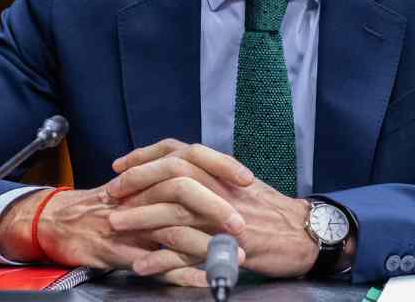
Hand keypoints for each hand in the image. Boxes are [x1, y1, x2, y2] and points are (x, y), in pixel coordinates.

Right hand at [0, 184, 239, 286]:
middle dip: (217, 206)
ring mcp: (130, 222)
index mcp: (151, 174)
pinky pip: (154, 262)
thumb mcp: (143, 187)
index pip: (190, 158)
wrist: (61, 222)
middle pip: (183, 188)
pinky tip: (203, 281)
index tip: (247, 179)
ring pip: (171, 228)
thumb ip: (176, 183)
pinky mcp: (119, 250)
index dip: (221, 165)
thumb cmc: (108, 206)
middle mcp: (141, 193)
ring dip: (206, 244)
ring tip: (232, 256)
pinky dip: (181, 273)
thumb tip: (217, 184)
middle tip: (242, 224)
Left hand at [104, 139, 319, 282]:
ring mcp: (224, 214)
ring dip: (141, 217)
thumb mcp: (237, 184)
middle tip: (111, 194)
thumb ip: (208, 176)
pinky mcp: (228, 244)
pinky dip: (161, 257)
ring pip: (174, 210)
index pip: (176, 151)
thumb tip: (176, 174)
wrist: (303, 233)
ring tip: (116, 225)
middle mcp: (220, 186)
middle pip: (170, 173)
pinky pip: (187, 250)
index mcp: (221, 170)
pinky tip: (142, 264)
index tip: (119, 165)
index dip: (144, 156)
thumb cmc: (270, 211)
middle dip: (135, 182)